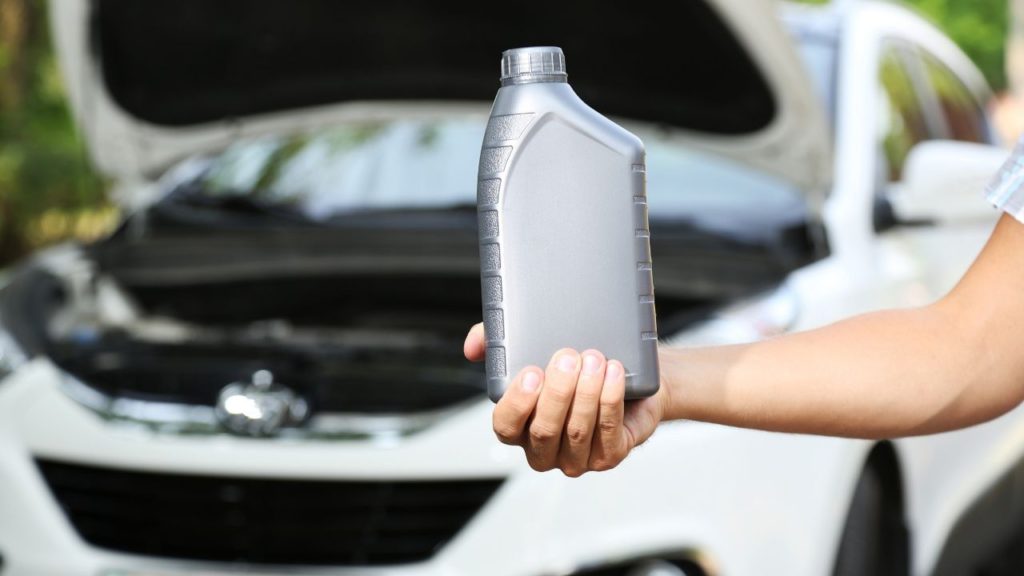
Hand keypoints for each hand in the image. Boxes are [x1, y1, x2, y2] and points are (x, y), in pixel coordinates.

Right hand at [463, 323, 664, 475]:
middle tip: (569, 358)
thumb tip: (473, 348)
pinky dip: (610, 399)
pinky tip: (612, 375)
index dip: (517, 402)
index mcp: (519, 427)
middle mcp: (544, 449)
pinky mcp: (608, 455)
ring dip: (586, 392)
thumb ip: (495, 343)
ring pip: (577, 431)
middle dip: (558, 391)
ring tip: (594, 359)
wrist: (629, 383)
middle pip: (544, 430)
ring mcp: (576, 457)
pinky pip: (607, 431)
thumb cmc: (574, 369)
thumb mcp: (529, 349)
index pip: (505, 427)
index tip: (532, 372)